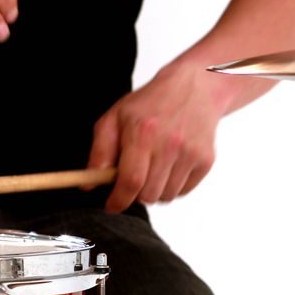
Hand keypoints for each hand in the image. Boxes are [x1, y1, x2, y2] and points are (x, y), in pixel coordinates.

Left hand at [87, 64, 228, 212]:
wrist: (196, 88)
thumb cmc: (149, 104)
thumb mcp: (115, 118)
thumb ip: (100, 151)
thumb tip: (89, 183)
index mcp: (142, 133)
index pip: (131, 181)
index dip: (118, 200)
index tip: (111, 206)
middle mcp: (169, 144)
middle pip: (148, 194)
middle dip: (134, 195)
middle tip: (131, 180)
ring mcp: (190, 153)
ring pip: (165, 197)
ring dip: (153, 191)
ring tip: (151, 168)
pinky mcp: (206, 160)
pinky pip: (183, 192)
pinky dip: (171, 187)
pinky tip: (168, 166)